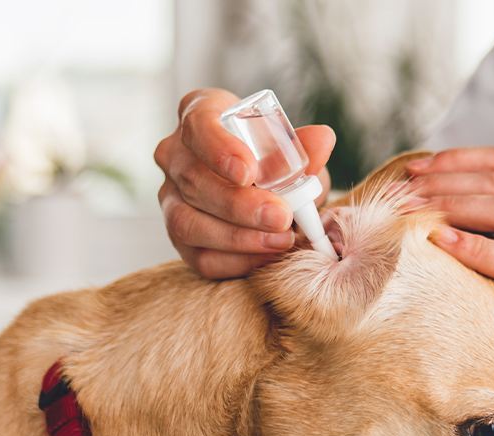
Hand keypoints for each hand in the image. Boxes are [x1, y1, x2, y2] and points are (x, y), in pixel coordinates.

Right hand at [154, 89, 335, 278]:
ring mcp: (170, 198)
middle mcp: (175, 155)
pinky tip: (266, 258)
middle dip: (239, 205)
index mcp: (199, 115)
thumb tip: (322, 140)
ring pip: (188, 222)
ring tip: (280, 240)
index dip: (219, 149)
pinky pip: (198, 256)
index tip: (249, 172)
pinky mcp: (179, 237)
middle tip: (281, 216)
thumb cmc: (273, 159)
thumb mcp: (291, 149)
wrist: (265, 190)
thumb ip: (303, 148)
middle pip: (194, 181)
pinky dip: (235, 261)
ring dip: (238, 237)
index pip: (198, 126)